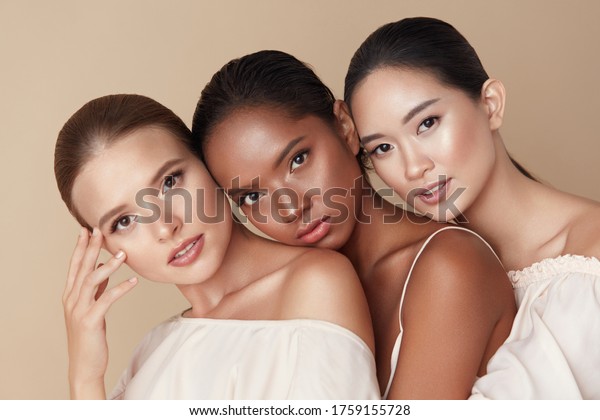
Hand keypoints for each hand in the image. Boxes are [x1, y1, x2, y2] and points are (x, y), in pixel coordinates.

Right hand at [62, 227, 137, 398]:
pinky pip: (106, 299)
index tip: (87, 230)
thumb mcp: (91, 308)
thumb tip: (101, 268)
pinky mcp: (90, 320)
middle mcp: (71, 300)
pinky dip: (120, 288)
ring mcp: (79, 310)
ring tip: (122, 254)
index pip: (75, 266)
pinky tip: (133, 281)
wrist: (84, 365)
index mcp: (70, 295)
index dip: (81, 247)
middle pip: (81, 268)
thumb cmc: (89, 336)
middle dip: (91, 248)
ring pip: (92, 280)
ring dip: (108, 265)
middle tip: (100, 230)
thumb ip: (95, 289)